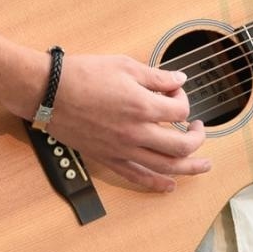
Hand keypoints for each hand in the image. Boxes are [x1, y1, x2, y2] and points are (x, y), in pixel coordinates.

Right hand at [45, 54, 209, 192]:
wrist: (47, 92)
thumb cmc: (82, 74)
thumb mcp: (124, 65)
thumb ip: (156, 76)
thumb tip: (179, 80)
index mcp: (142, 106)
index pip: (180, 109)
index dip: (182, 96)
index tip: (173, 89)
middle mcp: (136, 133)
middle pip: (181, 145)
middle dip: (197, 137)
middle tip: (198, 129)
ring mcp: (122, 149)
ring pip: (165, 167)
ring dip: (189, 167)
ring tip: (204, 165)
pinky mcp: (107, 158)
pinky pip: (137, 177)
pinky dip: (156, 184)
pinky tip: (170, 186)